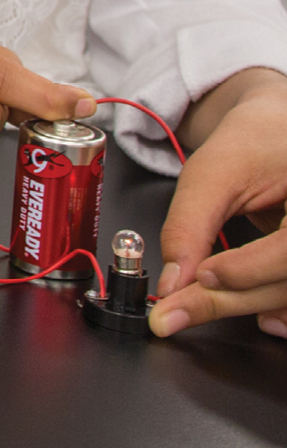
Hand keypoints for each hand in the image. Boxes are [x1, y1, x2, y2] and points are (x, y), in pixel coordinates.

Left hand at [149, 70, 286, 340]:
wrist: (273, 132)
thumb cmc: (251, 142)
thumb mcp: (211, 172)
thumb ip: (189, 226)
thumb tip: (173, 285)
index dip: (248, 270)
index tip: (202, 276)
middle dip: (232, 297)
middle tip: (178, 310)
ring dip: (245, 305)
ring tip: (197, 307)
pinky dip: (274, 309)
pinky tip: (254, 314)